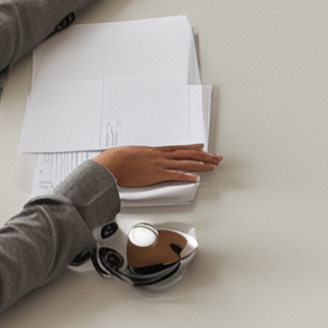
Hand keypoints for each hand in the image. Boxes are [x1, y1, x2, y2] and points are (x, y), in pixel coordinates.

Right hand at [91, 144, 223, 189]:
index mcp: (155, 151)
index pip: (179, 148)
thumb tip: (140, 159)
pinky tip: (196, 179)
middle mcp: (161, 156)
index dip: (193, 149)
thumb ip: (140, 157)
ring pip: (186, 164)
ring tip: (212, 166)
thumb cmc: (118, 159)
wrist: (112, 163)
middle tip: (215, 158)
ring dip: (201, 165)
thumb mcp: (132, 154)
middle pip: (187, 155)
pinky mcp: (156, 175)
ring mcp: (160, 165)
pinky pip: (175, 175)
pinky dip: (187, 177)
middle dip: (204, 157)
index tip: (203, 149)